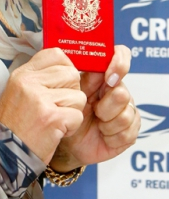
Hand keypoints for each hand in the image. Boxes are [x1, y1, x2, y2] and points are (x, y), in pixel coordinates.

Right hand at [0, 47, 86, 163]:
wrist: (5, 154)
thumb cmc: (16, 125)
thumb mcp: (19, 92)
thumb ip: (40, 78)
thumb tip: (67, 66)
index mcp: (22, 74)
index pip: (55, 54)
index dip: (66, 67)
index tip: (62, 82)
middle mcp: (30, 82)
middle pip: (72, 74)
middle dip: (71, 93)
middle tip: (56, 107)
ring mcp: (40, 99)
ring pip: (78, 96)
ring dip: (72, 112)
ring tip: (54, 120)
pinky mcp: (51, 117)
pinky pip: (78, 116)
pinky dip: (71, 127)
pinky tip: (56, 131)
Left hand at [49, 45, 140, 171]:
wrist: (69, 142)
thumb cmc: (67, 112)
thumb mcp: (69, 93)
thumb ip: (79, 77)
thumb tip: (84, 62)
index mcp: (103, 76)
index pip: (120, 56)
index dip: (119, 63)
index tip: (108, 77)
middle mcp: (118, 90)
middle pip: (122, 92)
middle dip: (105, 106)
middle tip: (94, 111)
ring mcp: (126, 110)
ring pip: (126, 114)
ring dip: (107, 123)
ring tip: (97, 124)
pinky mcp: (130, 132)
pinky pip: (128, 133)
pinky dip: (112, 136)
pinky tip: (104, 135)